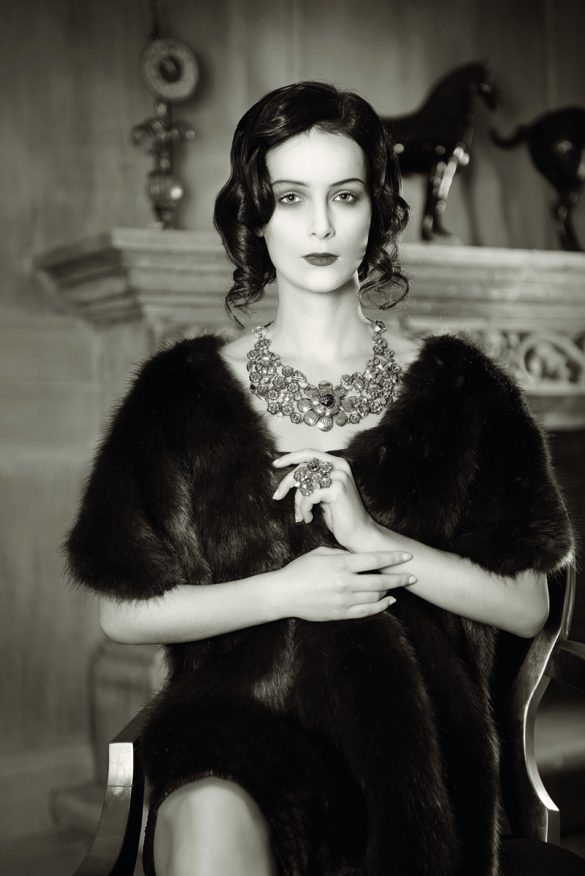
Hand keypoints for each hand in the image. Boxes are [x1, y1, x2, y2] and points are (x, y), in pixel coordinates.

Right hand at [271, 546, 414, 621]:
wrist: (283, 594)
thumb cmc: (300, 569)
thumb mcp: (320, 552)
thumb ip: (342, 553)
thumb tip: (360, 555)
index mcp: (341, 564)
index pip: (374, 560)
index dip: (394, 558)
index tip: (407, 556)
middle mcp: (345, 582)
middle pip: (381, 581)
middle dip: (399, 578)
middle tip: (412, 576)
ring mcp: (344, 600)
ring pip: (376, 597)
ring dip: (391, 591)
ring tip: (399, 586)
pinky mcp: (340, 613)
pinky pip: (367, 612)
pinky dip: (381, 607)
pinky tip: (389, 602)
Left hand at [272, 449, 375, 549]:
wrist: (359, 534)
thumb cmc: (340, 516)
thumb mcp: (324, 494)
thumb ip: (313, 482)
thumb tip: (291, 479)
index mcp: (338, 464)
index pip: (310, 454)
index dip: (291, 457)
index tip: (276, 464)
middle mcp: (339, 466)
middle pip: (303, 468)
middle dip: (286, 484)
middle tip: (277, 496)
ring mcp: (339, 476)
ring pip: (304, 484)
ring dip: (298, 503)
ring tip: (301, 515)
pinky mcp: (337, 489)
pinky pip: (308, 496)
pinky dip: (304, 509)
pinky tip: (308, 518)